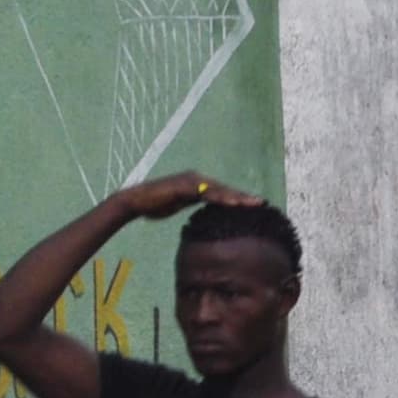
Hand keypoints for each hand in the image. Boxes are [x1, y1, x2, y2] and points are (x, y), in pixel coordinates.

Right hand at [114, 170, 260, 220]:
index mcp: (196, 185)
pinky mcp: (185, 185)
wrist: (135, 201)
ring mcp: (191, 180)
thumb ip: (190, 207)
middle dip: (243, 197)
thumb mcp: (177, 207)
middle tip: (261, 203)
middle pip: (224, 189)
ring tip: (253, 204)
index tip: (253, 206)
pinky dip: (221, 197)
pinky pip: (207, 192)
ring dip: (236, 197)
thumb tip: (200, 219)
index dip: (237, 199)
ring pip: (219, 189)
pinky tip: (233, 203)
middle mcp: (196, 179)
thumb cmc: (153, 205)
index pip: (221, 192)